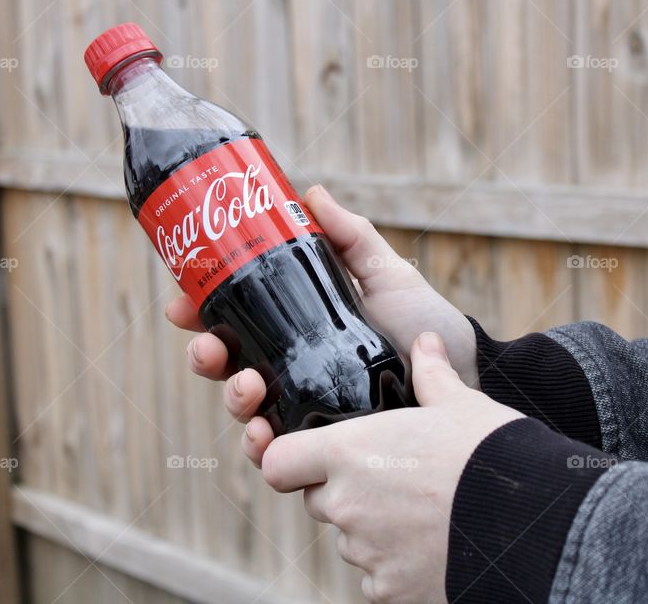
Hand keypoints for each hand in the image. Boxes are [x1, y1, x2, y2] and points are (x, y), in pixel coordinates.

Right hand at [165, 184, 480, 462]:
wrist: (466, 375)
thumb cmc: (427, 325)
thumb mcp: (387, 275)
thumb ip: (350, 237)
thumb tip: (310, 191)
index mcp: (296, 329)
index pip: (234, 320)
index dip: (199, 312)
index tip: (181, 301)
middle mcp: (292, 370)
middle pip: (226, 366)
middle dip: (204, 356)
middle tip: (207, 347)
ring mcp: (303, 409)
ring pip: (243, 410)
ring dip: (230, 397)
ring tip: (249, 385)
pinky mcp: (321, 447)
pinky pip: (277, 456)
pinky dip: (260, 447)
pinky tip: (263, 435)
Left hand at [262, 332, 522, 602]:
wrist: (533, 521)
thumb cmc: (491, 452)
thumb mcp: (460, 403)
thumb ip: (431, 374)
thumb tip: (426, 341)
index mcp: (350, 451)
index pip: (278, 461)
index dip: (292, 458)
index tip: (316, 454)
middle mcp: (346, 504)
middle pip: (317, 500)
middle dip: (344, 491)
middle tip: (390, 479)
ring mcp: (366, 552)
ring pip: (350, 540)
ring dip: (372, 528)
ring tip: (423, 511)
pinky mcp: (390, 590)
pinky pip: (377, 578)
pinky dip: (396, 566)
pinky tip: (433, 545)